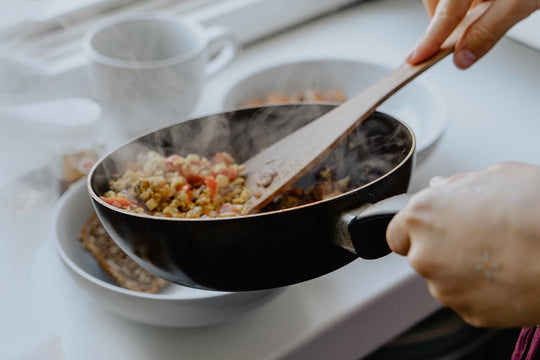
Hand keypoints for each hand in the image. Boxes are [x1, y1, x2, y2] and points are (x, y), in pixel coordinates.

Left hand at [387, 162, 539, 326]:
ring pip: (444, 279)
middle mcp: (424, 254)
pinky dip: (481, 291)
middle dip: (442, 248)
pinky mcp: (468, 312)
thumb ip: (457, 184)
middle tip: (478, 237)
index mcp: (422, 216)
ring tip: (500, 255)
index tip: (432, 229)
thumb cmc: (536, 209)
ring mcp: (445, 287)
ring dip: (461, 270)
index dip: (415, 230)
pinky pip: (467, 299)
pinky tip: (508, 274)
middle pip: (421, 255)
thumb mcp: (496, 176)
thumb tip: (441, 188)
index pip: (396, 232)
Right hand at [407, 0, 539, 68]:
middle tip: (463, 31)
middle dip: (444, 21)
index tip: (417, 57)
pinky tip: (477, 1)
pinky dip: (458, 2)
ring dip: (451, 10)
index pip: (446, 12)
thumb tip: (462, 57)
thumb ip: (488, 31)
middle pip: (436, 2)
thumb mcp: (518, 3)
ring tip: (479, 8)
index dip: (431, 38)